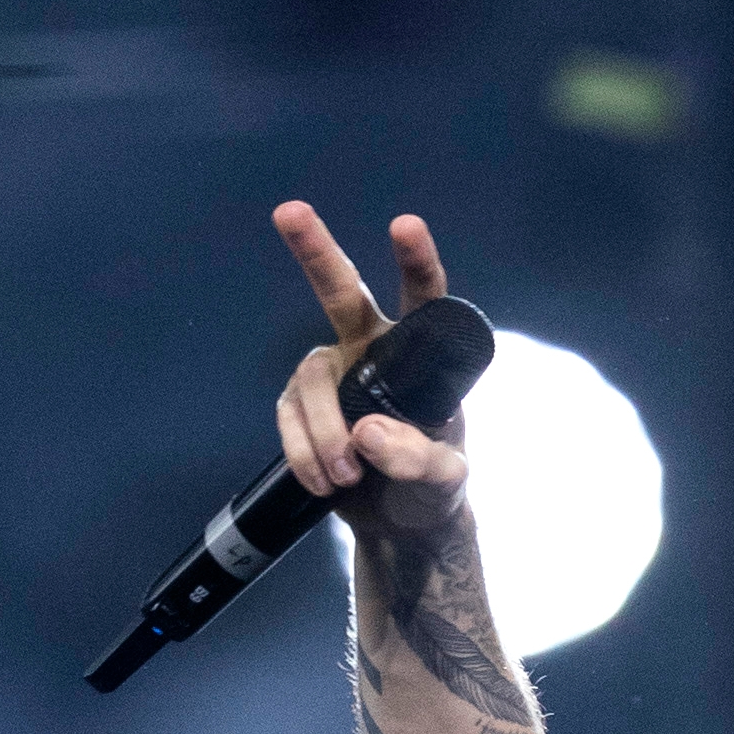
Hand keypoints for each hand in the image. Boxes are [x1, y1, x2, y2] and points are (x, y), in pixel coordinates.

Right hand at [271, 201, 469, 539]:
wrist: (400, 523)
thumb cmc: (434, 488)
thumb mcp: (444, 481)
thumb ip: (418, 460)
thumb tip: (367, 433)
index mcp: (421, 356)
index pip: (423, 302)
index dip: (416, 263)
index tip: (406, 226)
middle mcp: (371, 350)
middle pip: (341, 294)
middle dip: (316, 252)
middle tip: (289, 211)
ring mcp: (332, 373)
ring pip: (313, 381)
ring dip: (325, 433)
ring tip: (348, 477)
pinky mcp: (300, 404)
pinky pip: (290, 418)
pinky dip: (306, 454)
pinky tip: (327, 483)